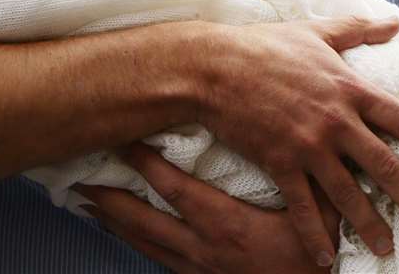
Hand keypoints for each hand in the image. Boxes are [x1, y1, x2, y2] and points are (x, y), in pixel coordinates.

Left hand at [74, 146, 338, 272]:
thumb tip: (309, 139)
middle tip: (78, 178)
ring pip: (145, 243)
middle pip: (142, 220)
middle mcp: (203, 249)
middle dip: (108, 197)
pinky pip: (158, 261)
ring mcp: (198, 270)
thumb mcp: (321, 218)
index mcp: (226, 226)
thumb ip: (311, 181)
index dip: (144, 163)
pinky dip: (135, 245)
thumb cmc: (318, 262)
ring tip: (87, 202)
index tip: (122, 139)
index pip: (174, 188)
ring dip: (114, 222)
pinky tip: (123, 236)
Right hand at [185, 15, 398, 266]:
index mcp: (349, 89)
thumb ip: (358, 29)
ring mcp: (310, 146)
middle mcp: (337, 121)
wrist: (214, 67)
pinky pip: (304, 207)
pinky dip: (316, 235)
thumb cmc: (264, 46)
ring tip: (387, 248)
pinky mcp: (281, 163)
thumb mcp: (314, 32)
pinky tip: (325, 256)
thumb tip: (395, 23)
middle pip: (387, 167)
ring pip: (351, 195)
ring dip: (372, 225)